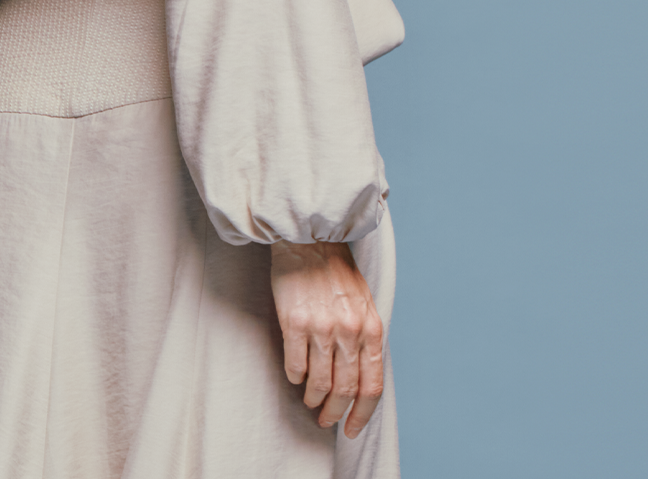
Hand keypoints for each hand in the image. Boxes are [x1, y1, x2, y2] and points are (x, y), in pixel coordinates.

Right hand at [270, 239, 383, 437]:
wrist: (308, 237)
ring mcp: (321, 327)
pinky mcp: (294, 322)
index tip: (353, 429)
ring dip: (313, 398)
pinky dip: (294, 377)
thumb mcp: (364, 301)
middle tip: (326, 420)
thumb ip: (366, 337)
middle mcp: (349, 331)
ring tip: (309, 399)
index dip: (362, 414)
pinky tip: (294, 375)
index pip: (372, 386)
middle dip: (336, 413)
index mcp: (371, 327)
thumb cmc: (336, 269)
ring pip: (319, 383)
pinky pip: (295, 365)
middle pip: (345, 391)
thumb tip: (361, 376)